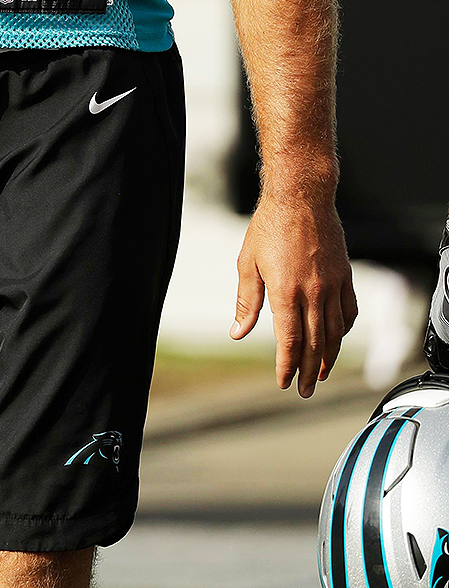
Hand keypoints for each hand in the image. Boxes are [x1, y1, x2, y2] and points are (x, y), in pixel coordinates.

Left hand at [230, 192, 356, 396]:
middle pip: (314, 343)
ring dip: (328, 356)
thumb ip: (246, 301)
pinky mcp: (345, 275)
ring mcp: (333, 285)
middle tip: (304, 390)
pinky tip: (338, 339)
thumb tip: (238, 331)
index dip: (287, 365)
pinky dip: (345, 330)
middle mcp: (313, 292)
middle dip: (308, 371)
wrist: (301, 197)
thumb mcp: (248, 262)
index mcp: (286, 291)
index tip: (283, 382)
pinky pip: (349, 311)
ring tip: (320, 373)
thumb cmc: (269, 226)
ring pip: (336, 332)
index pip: (289, 340)